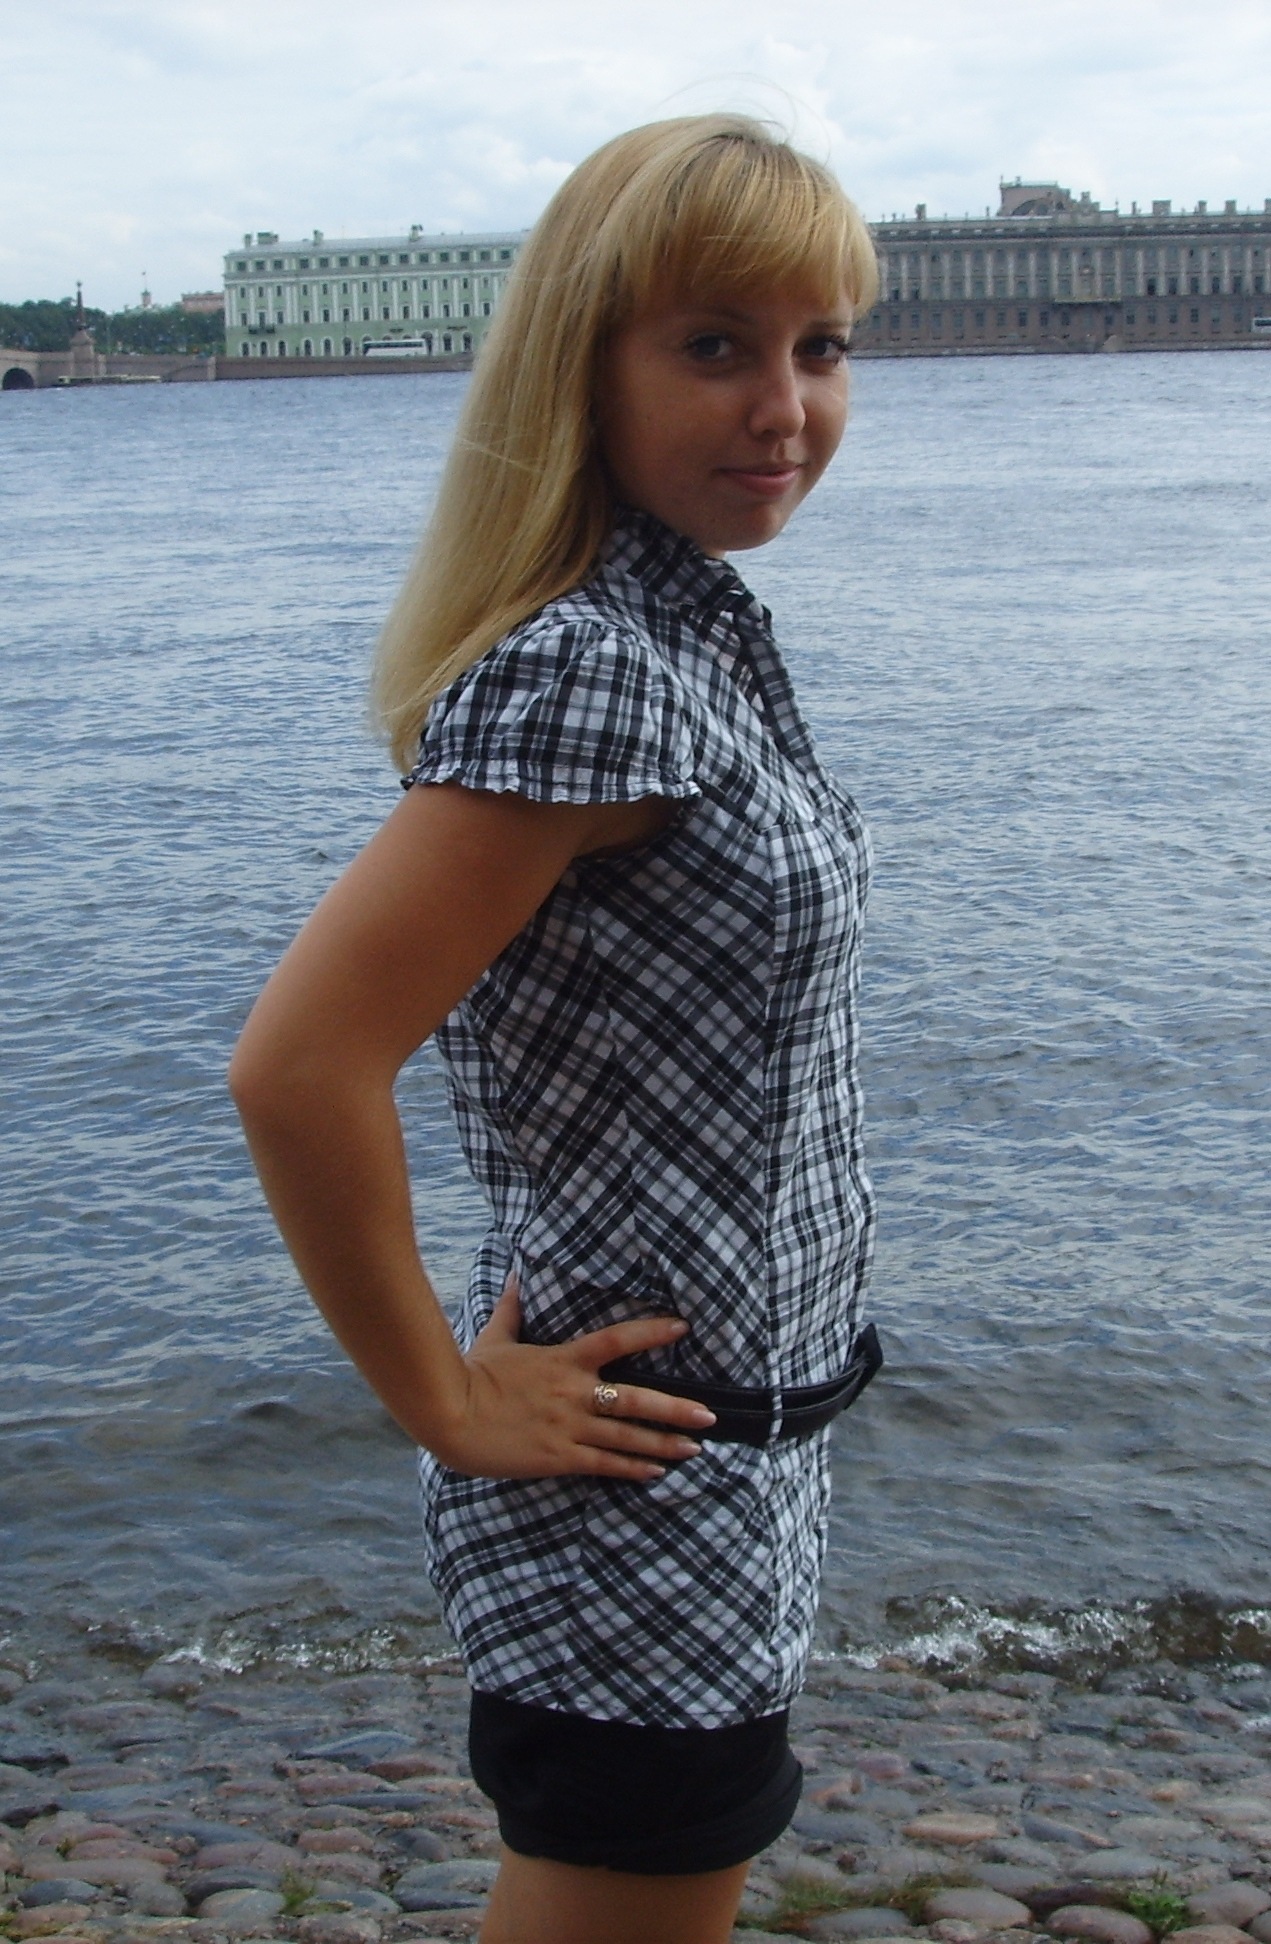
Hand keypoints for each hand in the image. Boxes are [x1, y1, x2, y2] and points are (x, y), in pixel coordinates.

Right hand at [433, 1281, 716, 1480]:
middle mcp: (574, 1392)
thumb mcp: (496, 1336)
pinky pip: (603, 1464)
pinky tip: (655, 1473)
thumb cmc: (472, 1373)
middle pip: (636, 1400)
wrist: (449, 1414)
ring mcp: (568, 1426)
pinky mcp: (557, 1457)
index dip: (652, 1332)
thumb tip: (519, 1273)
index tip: (683, 1328)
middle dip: (676, 1409)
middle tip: (710, 1415)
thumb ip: (514, 1307)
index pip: (617, 1340)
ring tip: (695, 1448)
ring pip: (627, 1437)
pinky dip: (632, 1468)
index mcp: (563, 1359)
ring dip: (664, 1444)